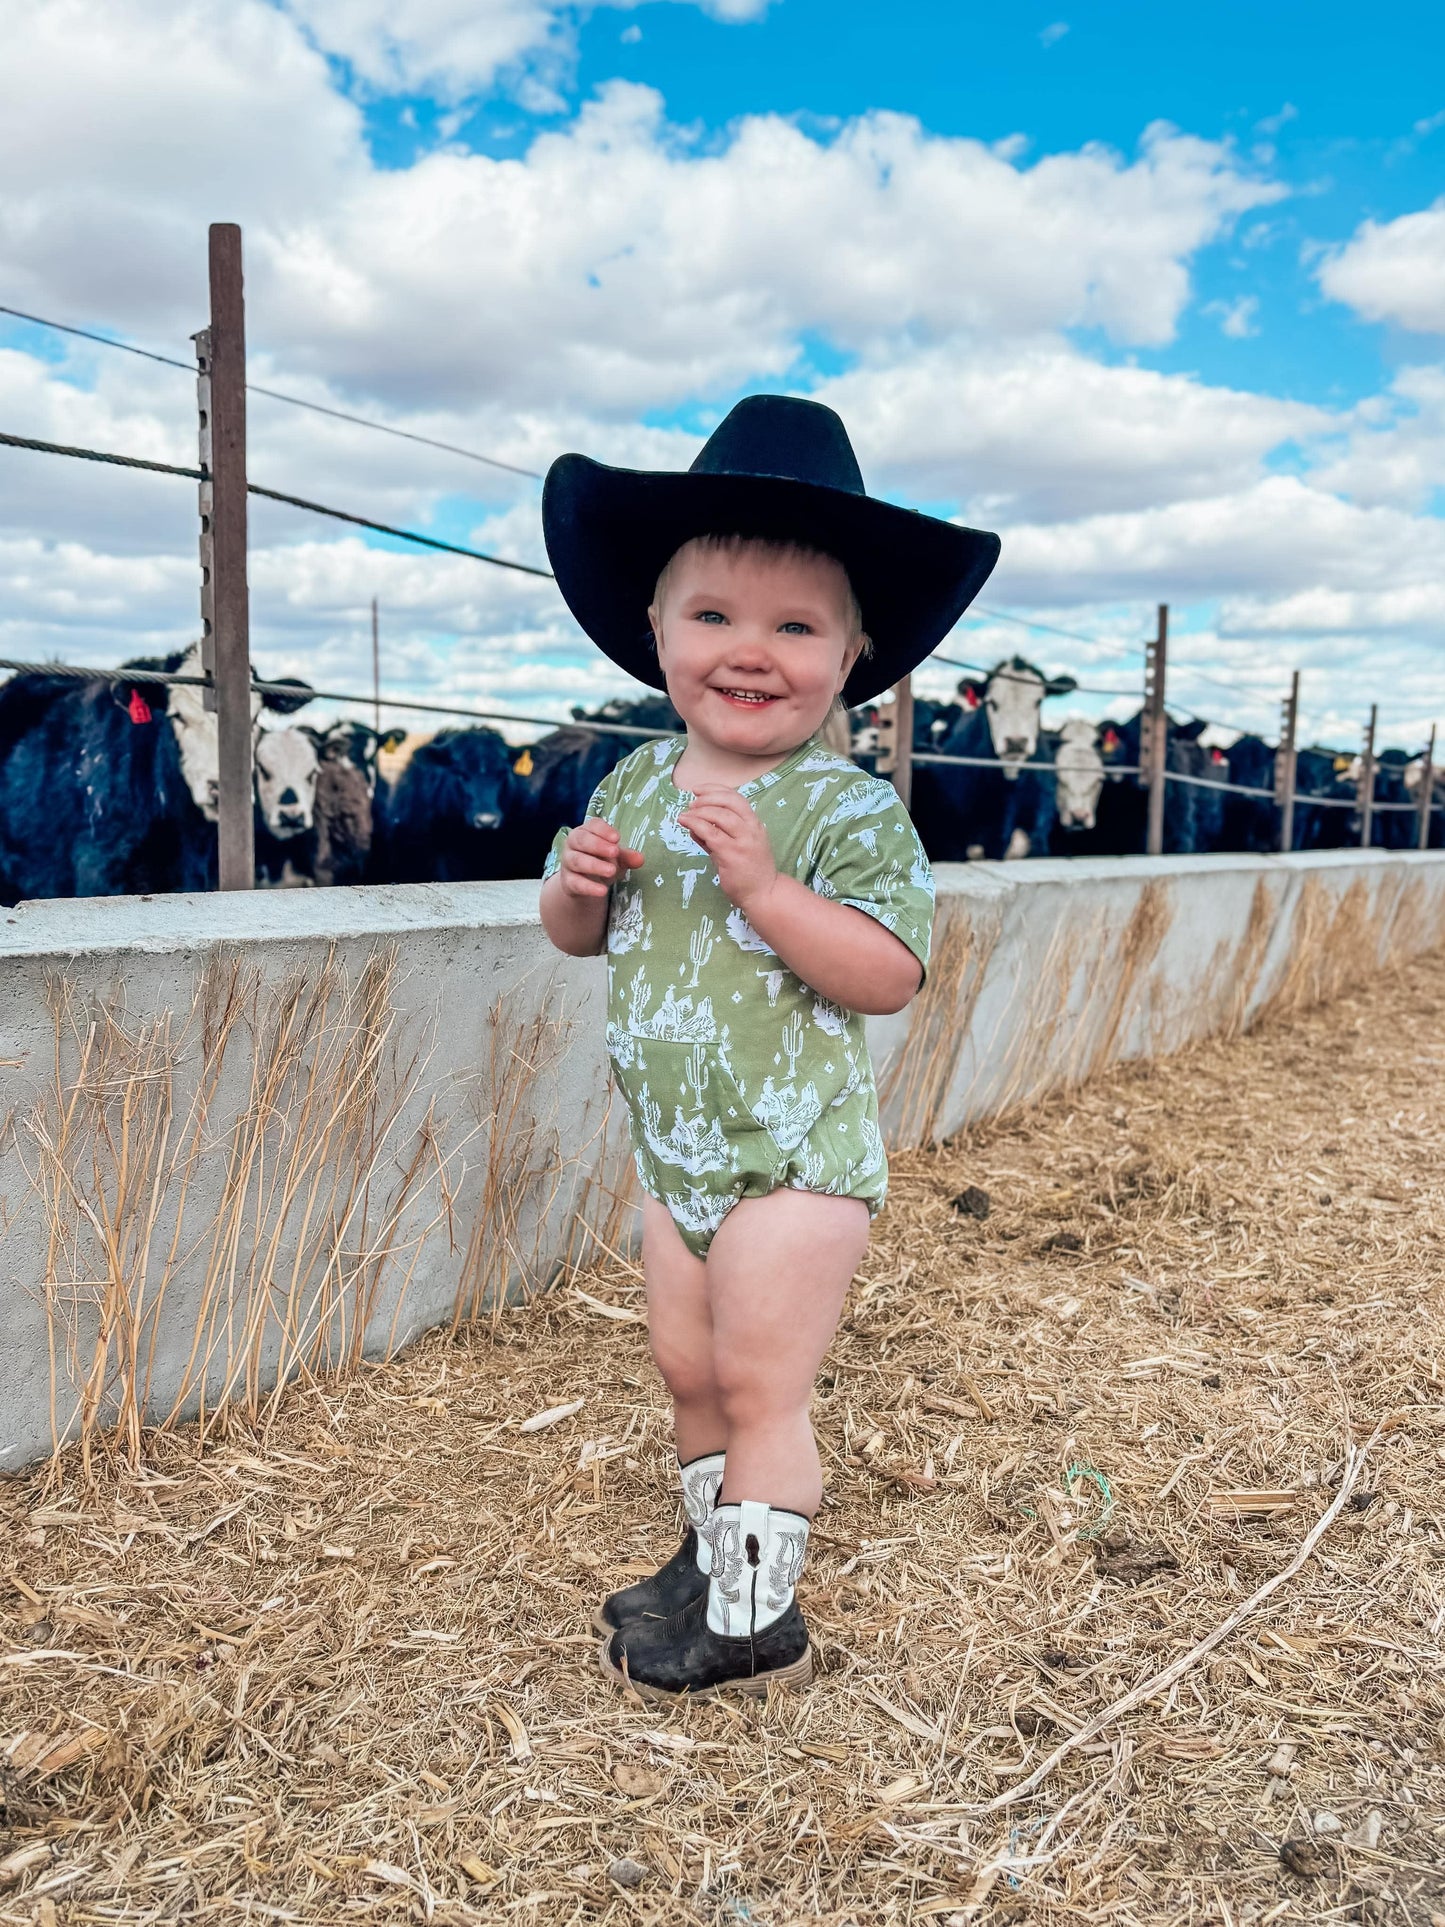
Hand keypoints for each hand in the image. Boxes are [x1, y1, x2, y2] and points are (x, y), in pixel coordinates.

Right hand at [558, 817, 643, 898]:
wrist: (585, 884)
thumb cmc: (602, 861)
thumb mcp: (617, 858)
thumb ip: (627, 857)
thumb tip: (640, 859)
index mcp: (586, 831)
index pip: (592, 825)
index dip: (604, 830)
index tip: (617, 838)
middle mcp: (573, 844)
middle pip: (581, 840)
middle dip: (598, 845)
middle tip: (615, 852)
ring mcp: (567, 862)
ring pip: (577, 861)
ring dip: (594, 865)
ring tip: (611, 871)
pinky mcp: (567, 881)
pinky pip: (576, 883)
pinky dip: (589, 887)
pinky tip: (603, 891)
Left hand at [679, 785, 776, 911]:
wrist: (764, 894)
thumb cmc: (751, 872)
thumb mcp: (738, 847)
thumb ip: (718, 836)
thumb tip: (694, 825)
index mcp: (755, 824)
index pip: (736, 798)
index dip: (715, 790)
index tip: (699, 790)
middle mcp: (751, 830)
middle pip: (728, 802)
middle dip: (707, 798)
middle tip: (692, 803)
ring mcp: (743, 842)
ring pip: (720, 816)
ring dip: (700, 811)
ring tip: (686, 815)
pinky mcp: (731, 855)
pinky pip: (711, 834)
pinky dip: (696, 824)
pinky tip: (686, 823)